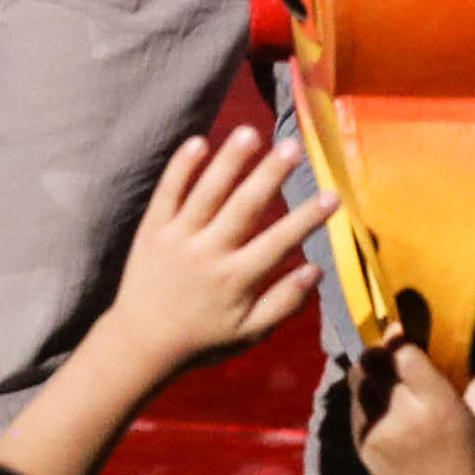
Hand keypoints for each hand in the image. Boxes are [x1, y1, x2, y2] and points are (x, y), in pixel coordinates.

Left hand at [0, 130, 322, 474]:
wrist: (141, 342)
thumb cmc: (202, 338)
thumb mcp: (249, 333)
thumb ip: (284, 302)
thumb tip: (317, 270)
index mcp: (236, 279)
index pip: (279, 242)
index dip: (307, 218)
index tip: (333, 194)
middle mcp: (208, 254)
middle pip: (244, 208)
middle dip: (270, 175)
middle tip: (293, 147)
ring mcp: (177, 238)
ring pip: (206, 193)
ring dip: (228, 161)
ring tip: (250, 132)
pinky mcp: (151, 230)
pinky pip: (166, 193)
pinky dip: (180, 167)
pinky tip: (198, 141)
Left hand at [349, 339, 474, 474]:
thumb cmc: (468, 462)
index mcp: (436, 406)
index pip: (404, 354)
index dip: (400, 338)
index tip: (404, 332)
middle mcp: (403, 414)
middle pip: (374, 361)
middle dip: (380, 349)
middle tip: (390, 349)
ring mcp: (376, 428)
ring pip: (357, 378)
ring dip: (368, 369)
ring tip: (382, 372)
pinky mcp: (360, 440)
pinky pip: (354, 402)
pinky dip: (363, 393)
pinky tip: (379, 398)